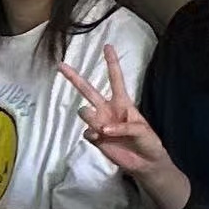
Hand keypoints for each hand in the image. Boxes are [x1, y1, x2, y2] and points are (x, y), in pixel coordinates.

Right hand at [59, 45, 172, 176]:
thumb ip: (124, 127)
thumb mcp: (142, 130)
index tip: (107, 46)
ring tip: (104, 129)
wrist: (144, 163)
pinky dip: (93, 135)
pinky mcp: (95, 138)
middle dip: (74, 78)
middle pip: (88, 90)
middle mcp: (108, 109)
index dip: (112, 63)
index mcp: (123, 102)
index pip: (116, 79)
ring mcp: (99, 123)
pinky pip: (87, 132)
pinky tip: (101, 140)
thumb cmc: (148, 141)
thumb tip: (102, 129)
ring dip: (91, 118)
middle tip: (61, 65)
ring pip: (85, 112)